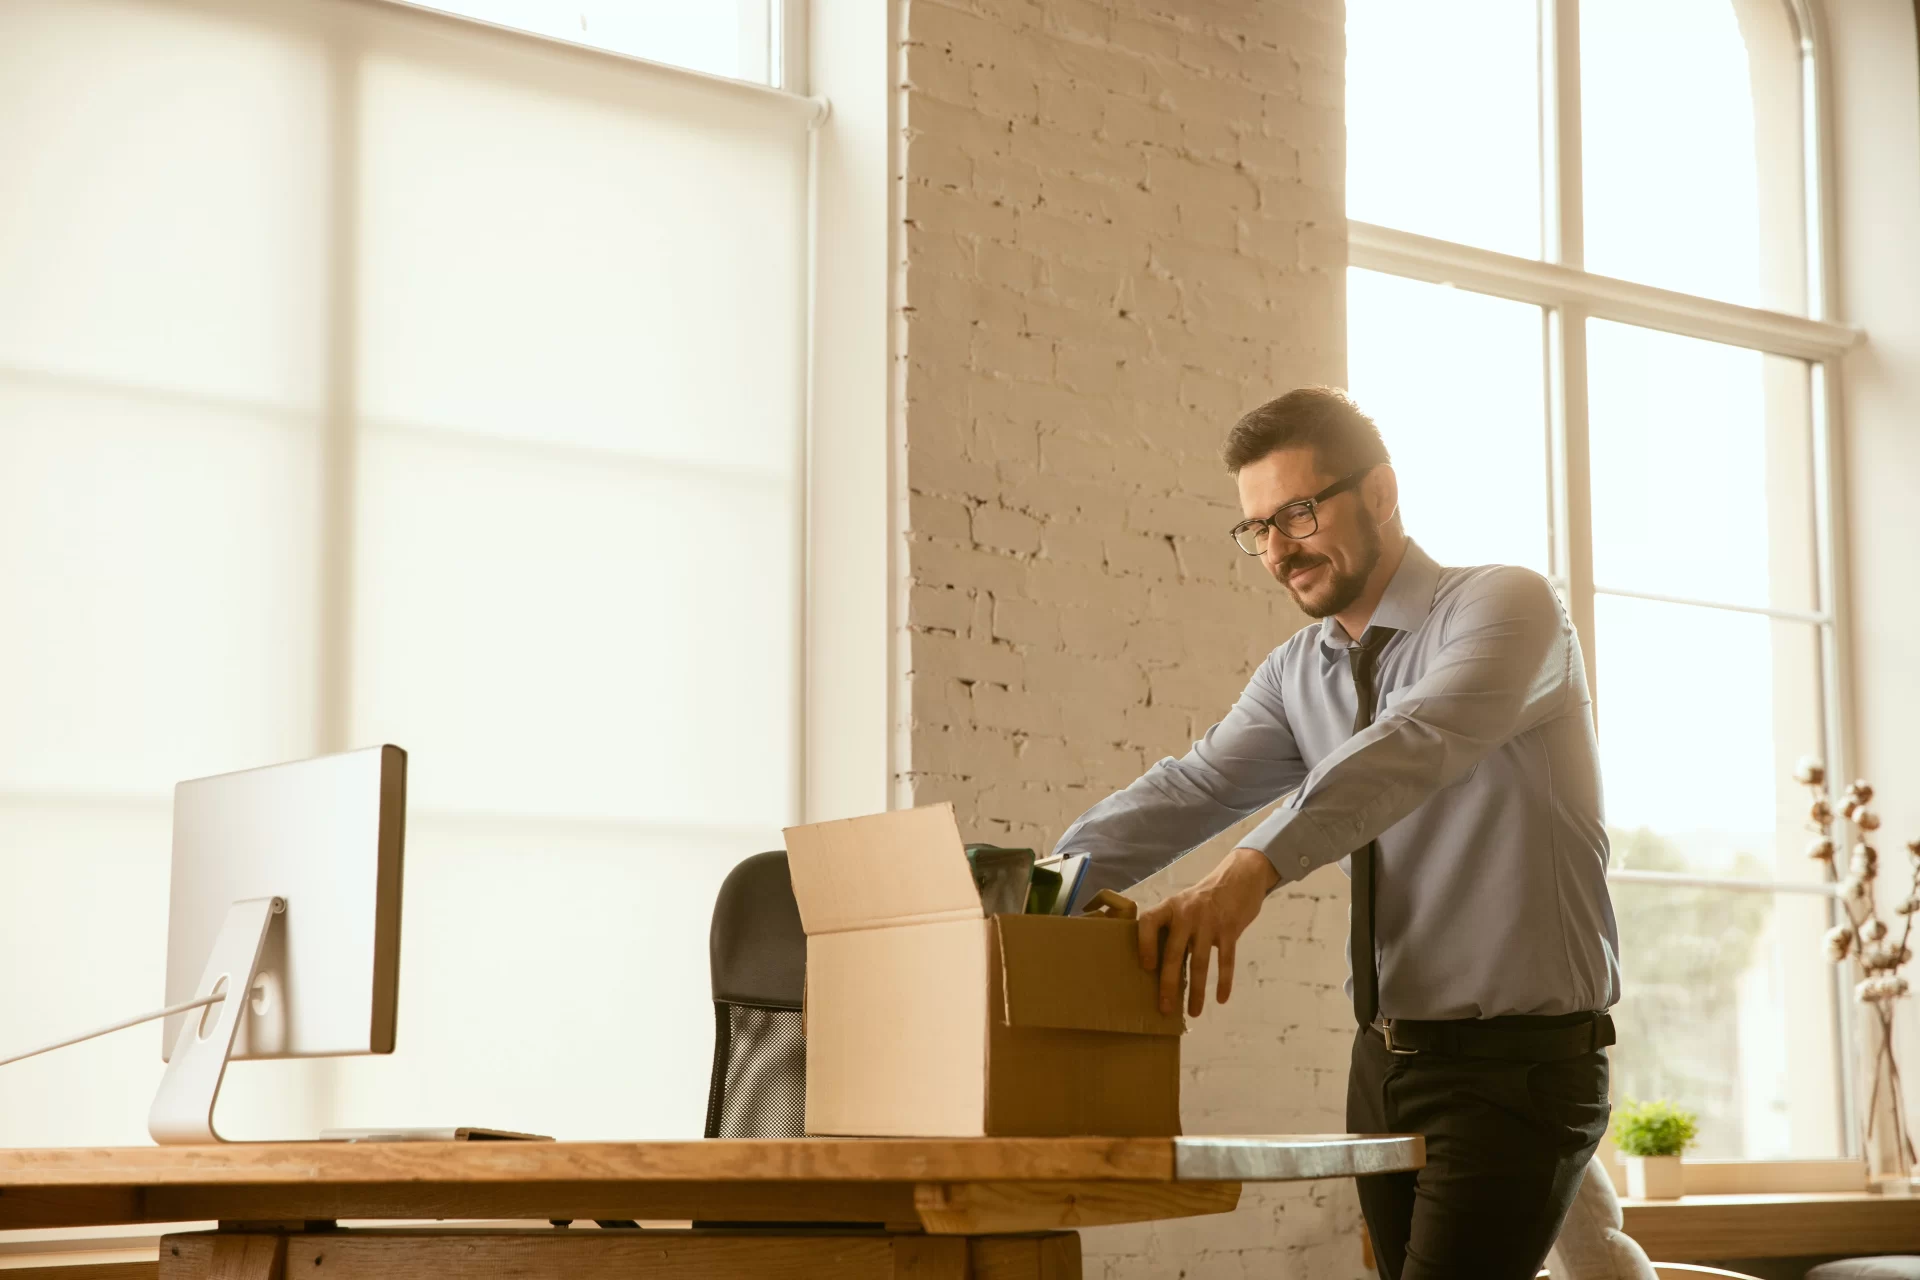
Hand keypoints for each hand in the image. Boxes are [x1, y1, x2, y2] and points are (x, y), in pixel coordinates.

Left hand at [1138, 846, 1281, 1016]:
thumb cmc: (1204, 898)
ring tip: (1193, 1012)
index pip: (1148, 922)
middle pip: (1173, 953)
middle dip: (1168, 984)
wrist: (1239, 877)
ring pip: (1200, 962)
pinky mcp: (1230, 929)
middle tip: (1165, 1009)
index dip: (1143, 944)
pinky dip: (1224, 981)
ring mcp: (1209, 922)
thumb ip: (1172, 928)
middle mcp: (1186, 914)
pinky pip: (1226, 960)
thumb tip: (1157, 965)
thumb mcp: (1183, 905)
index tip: (1146, 968)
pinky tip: (1222, 998)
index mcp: (1170, 907)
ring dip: (1196, 990)